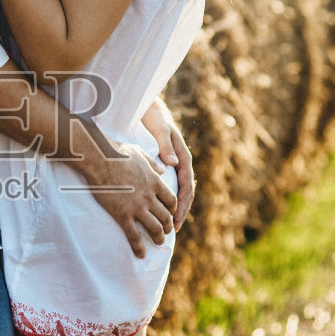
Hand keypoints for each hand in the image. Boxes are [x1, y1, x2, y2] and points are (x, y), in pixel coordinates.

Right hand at [81, 138, 176, 256]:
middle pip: (166, 217)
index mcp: (154, 182)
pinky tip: (141, 254)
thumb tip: (163, 169)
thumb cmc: (116, 153)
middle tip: (166, 231)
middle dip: (168, 226)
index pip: (172, 201)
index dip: (173, 210)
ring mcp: (136, 207)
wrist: (98, 159)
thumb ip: (153, 164)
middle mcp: (149, 197)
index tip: (170, 214)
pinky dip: (139, 247)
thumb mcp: (140, 154)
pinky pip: (134, 236)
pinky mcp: (122, 215)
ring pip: (155, 228)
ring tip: (158, 242)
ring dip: (158, 238)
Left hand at [141, 100, 194, 229]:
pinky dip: (168, 198)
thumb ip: (165, 145)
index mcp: (181, 155)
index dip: (183, 202)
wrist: (148, 106)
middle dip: (181, 211)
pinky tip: (162, 209)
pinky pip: (171, 185)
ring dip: (176, 208)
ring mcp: (174, 163)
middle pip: (185, 191)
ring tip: (171, 225)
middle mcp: (180, 161)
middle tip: (174, 228)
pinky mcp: (166, 164)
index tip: (176, 217)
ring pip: (179, 190)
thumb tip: (173, 164)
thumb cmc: (153, 117)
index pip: (186, 183)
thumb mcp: (159, 129)